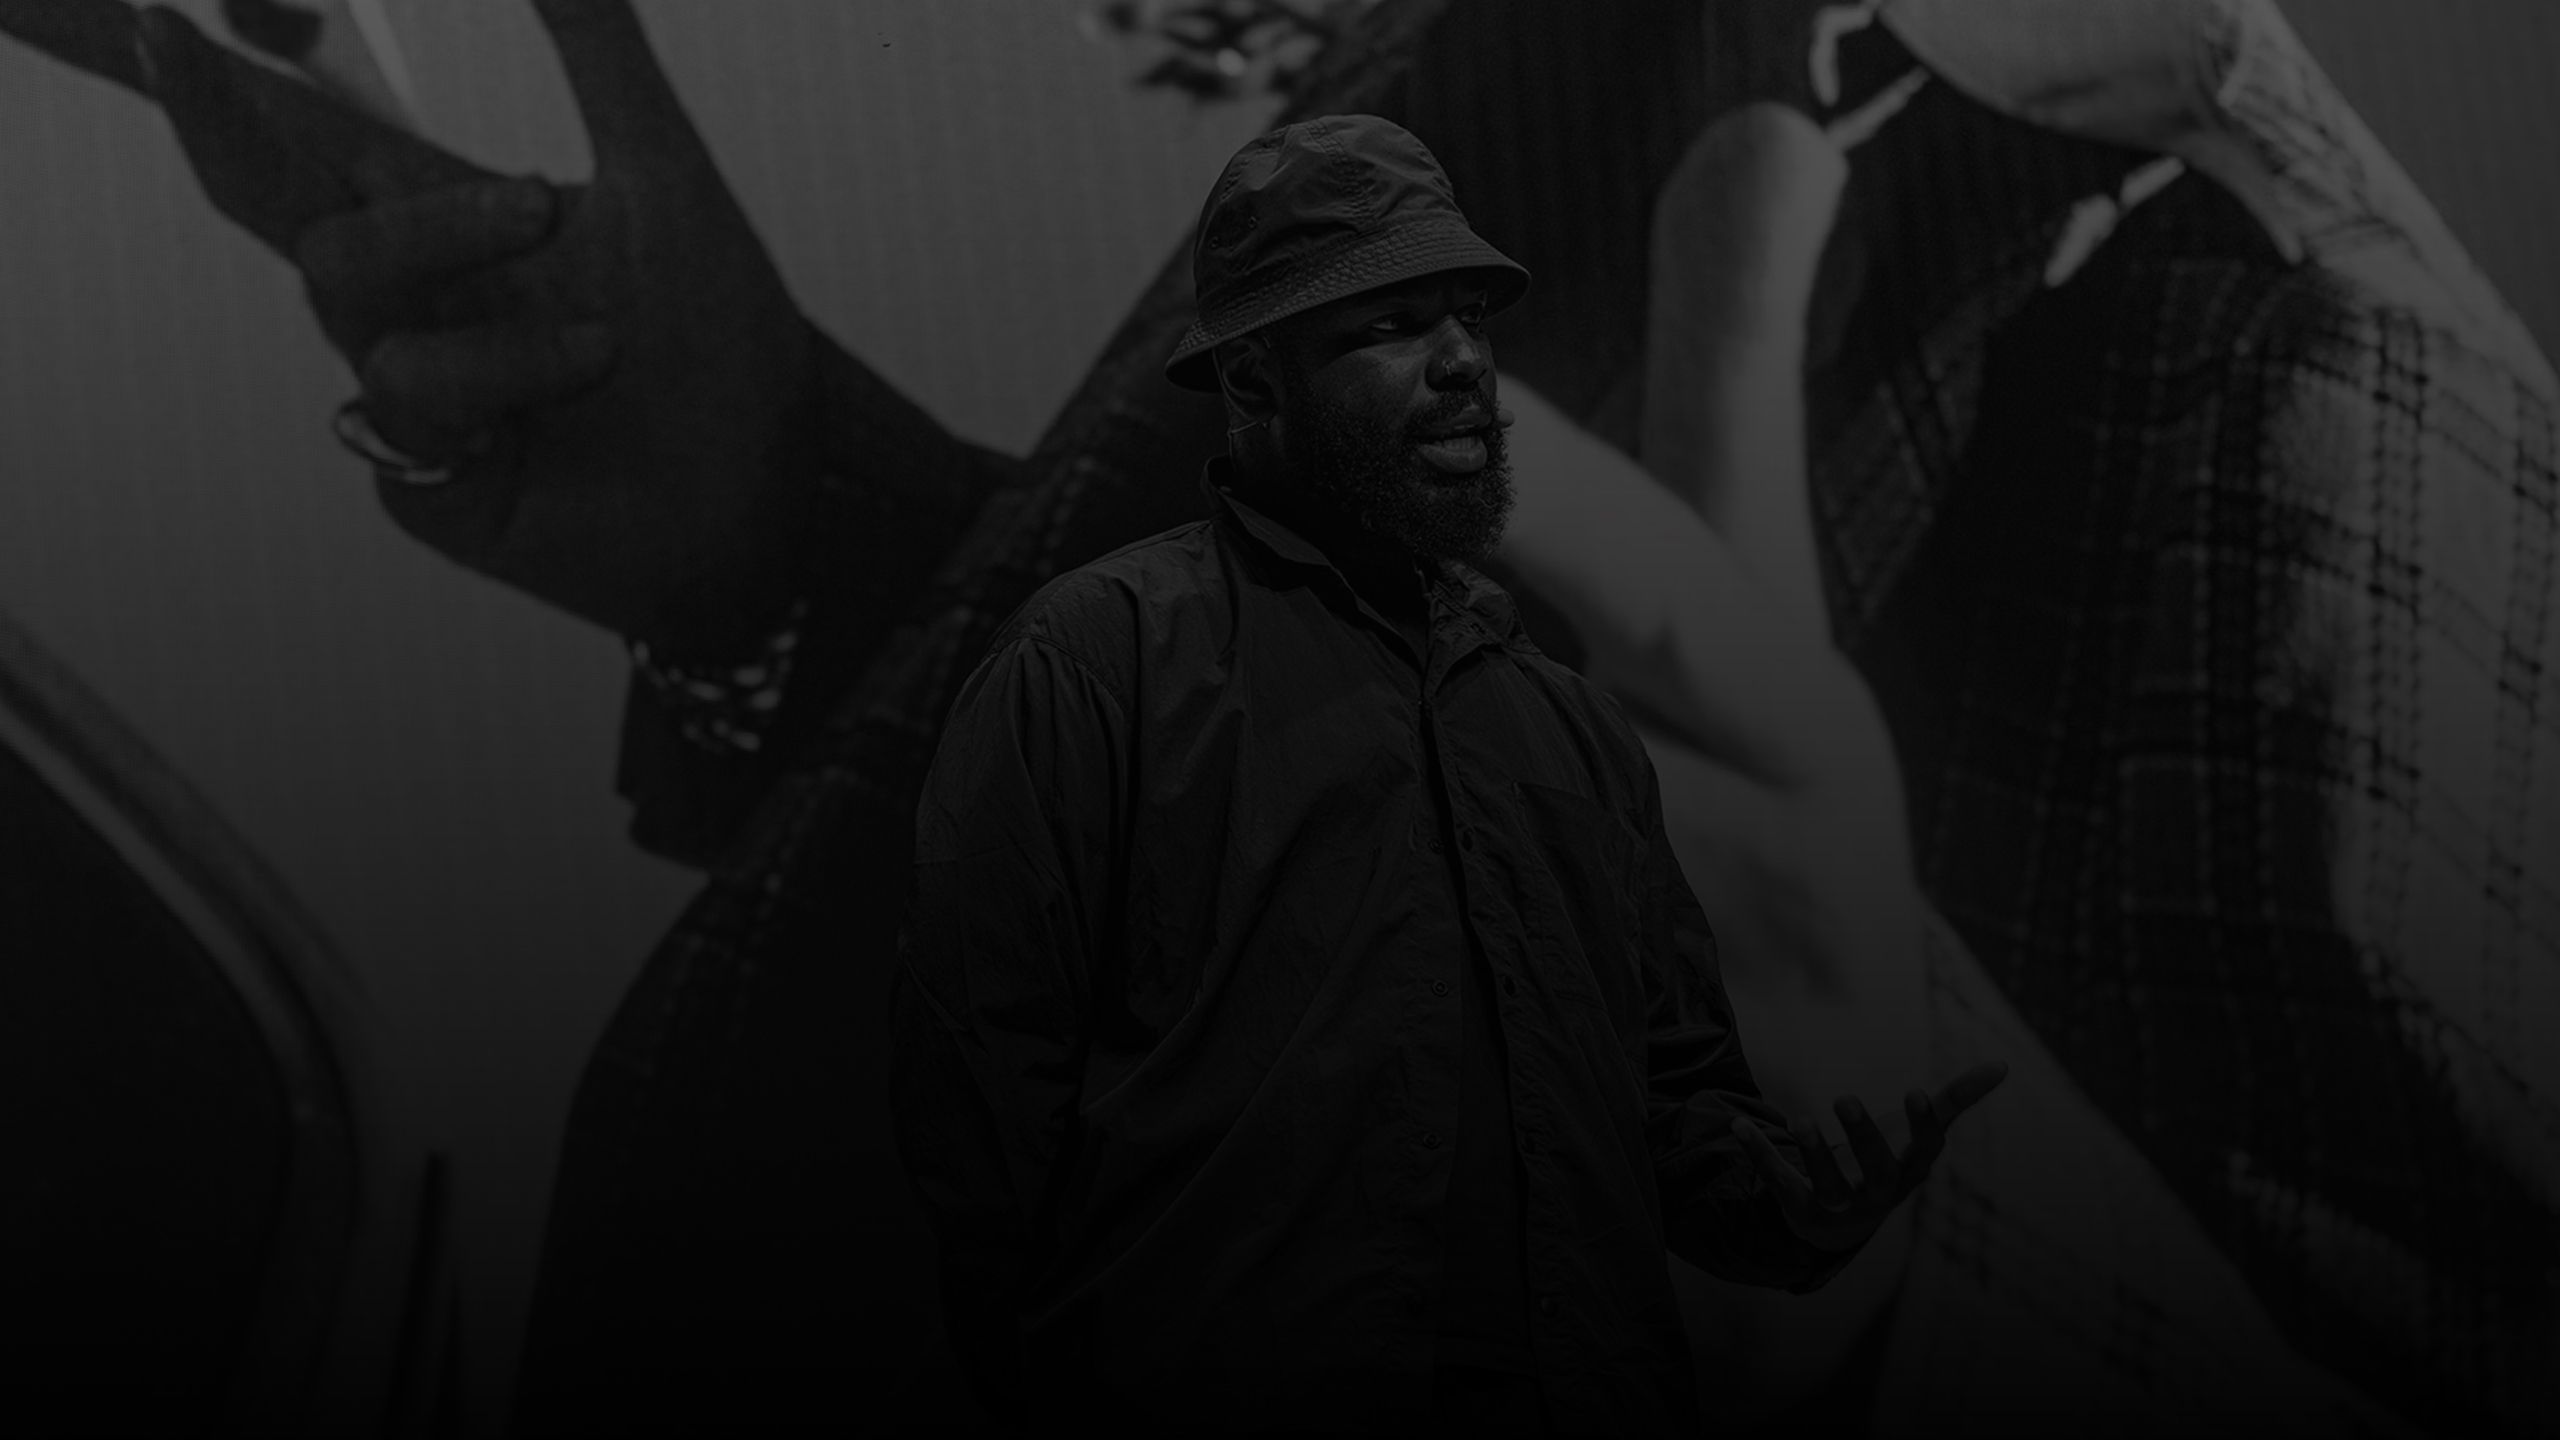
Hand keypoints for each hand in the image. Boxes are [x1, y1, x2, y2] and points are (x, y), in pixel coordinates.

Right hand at [135, 2, 817, 658]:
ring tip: (601, 314)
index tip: (145, 14)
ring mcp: (405, 388)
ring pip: (347, 287)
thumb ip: (599, 44)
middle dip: (212, 117)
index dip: (199, 79)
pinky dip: (500, 380)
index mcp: (439, 212)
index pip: (293, 124)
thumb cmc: (718, 335)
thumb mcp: (664, 170)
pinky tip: (589, 371)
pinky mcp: (423, 481)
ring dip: (463, 256)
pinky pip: (408, 408)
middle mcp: (407, 295)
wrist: (778, 476)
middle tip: (177, 34)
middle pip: (262, 192)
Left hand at [1732, 1060, 2007, 1252]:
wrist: (1840, 1224)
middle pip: (1877, 1172)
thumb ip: (1954, 1100)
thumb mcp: (1916, 1136)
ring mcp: (1838, 1206)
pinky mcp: (1798, 1208)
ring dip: (1812, 1153)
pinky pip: (1778, 1182)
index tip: (1916, 1093)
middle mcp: (1877, 1194)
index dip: (1923, 1126)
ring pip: (1826, 1185)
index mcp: (1908, 1172)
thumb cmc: (1886, 1164)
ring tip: (1799, 1118)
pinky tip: (1739, 1126)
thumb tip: (2002, 1064)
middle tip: (1844, 1098)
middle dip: (1862, 1138)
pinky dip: (1759, 1154)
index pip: (1924, 1152)